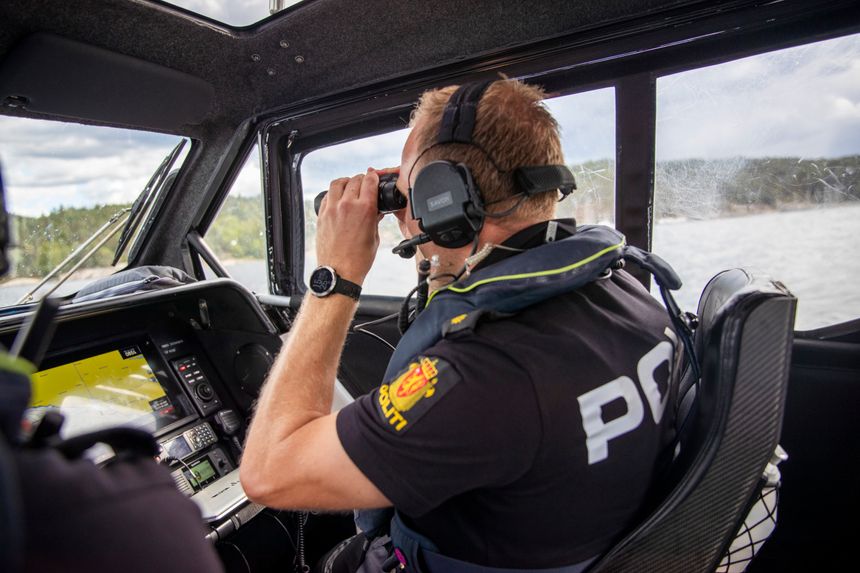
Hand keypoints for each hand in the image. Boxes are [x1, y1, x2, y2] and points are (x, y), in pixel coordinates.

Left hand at [316, 169, 383, 285]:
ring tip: (350, 186)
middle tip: (365, 184)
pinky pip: (327, 196)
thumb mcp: (374, 237)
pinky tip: (338, 198)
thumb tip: (376, 211)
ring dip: (346, 182)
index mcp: (364, 209)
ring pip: (338, 183)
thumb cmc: (358, 259)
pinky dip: (334, 193)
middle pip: (354, 180)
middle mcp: (347, 205)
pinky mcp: (322, 215)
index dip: (374, 177)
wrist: (339, 272)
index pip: (369, 181)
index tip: (374, 177)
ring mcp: (332, 209)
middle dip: (362, 180)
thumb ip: (375, 219)